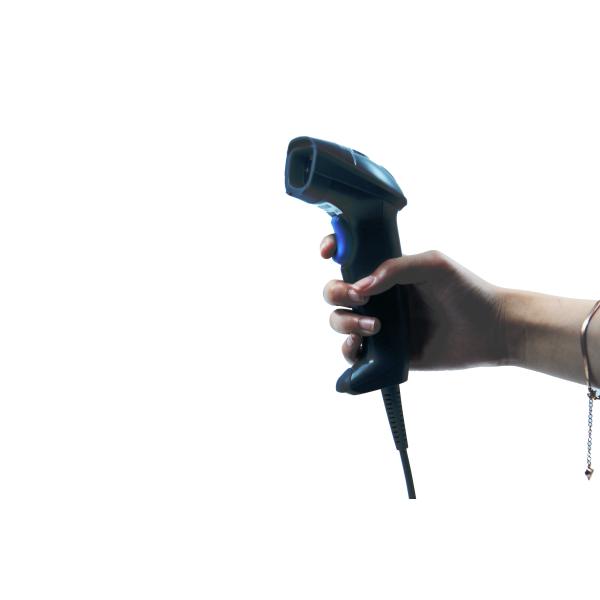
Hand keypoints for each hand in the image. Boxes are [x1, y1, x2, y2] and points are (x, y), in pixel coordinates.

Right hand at [320, 235, 508, 369]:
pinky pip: (355, 354)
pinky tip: (364, 346)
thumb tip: (361, 285)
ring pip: (340, 322)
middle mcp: (379, 298)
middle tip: (358, 298)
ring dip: (346, 323)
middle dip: (336, 292)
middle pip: (336, 292)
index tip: (328, 253)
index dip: (333, 250)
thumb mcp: (433, 265)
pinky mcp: (387, 354)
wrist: (491, 330)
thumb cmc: (467, 290)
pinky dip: (350, 351)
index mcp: (386, 272)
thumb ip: (395, 267)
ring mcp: (381, 326)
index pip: (350, 257)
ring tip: (376, 327)